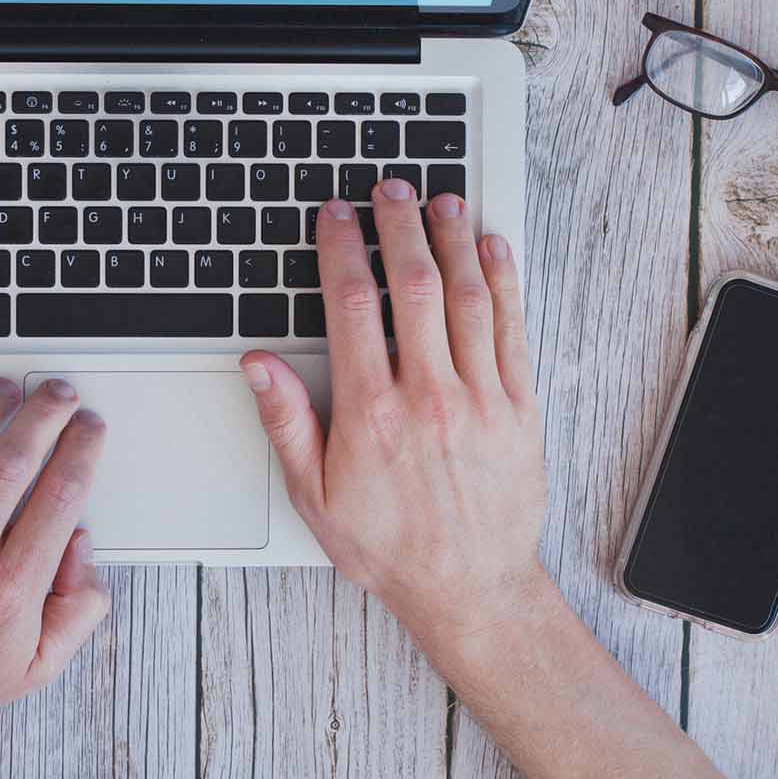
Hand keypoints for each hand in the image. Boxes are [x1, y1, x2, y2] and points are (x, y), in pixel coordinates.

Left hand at [0, 375, 110, 758]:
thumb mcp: (34, 669)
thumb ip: (76, 611)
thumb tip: (82, 545)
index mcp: (8, 593)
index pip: (59, 499)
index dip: (82, 451)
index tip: (89, 429)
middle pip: (12, 463)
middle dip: (44, 415)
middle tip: (58, 393)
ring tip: (4, 386)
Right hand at [240, 183, 547, 649]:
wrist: (469, 588)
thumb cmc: (389, 547)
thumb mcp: (314, 494)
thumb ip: (286, 421)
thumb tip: (258, 364)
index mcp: (371, 411)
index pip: (353, 303)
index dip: (342, 248)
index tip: (337, 216)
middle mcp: (429, 395)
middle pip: (414, 283)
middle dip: (399, 225)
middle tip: (389, 190)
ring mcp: (480, 397)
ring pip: (467, 295)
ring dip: (452, 239)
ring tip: (440, 201)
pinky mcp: (519, 407)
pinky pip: (513, 328)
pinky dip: (503, 281)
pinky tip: (492, 249)